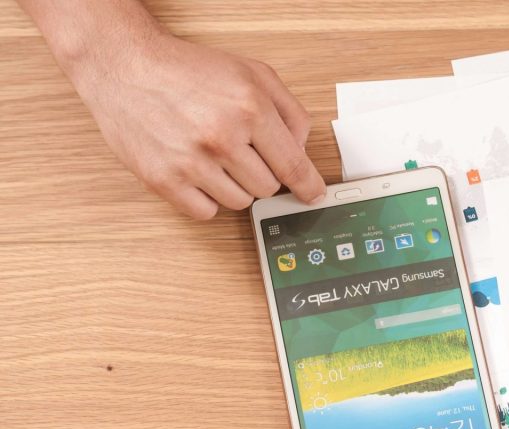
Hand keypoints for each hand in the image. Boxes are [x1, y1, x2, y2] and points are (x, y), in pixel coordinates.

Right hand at [23, 1, 325, 218]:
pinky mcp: (163, 180)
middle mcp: (222, 137)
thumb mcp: (253, 73)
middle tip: (240, 151)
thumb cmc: (188, 69)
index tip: (313, 196)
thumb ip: (289, 111)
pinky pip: (206, 212)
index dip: (307, 186)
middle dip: (261, 172)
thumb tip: (301, 150)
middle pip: (267, 187)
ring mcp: (191, 162)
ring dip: (235, 185)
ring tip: (215, 156)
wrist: (124, 66)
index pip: (293, 165)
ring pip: (240, 203)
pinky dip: (207, 198)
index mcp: (250, 109)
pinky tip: (198, 172)